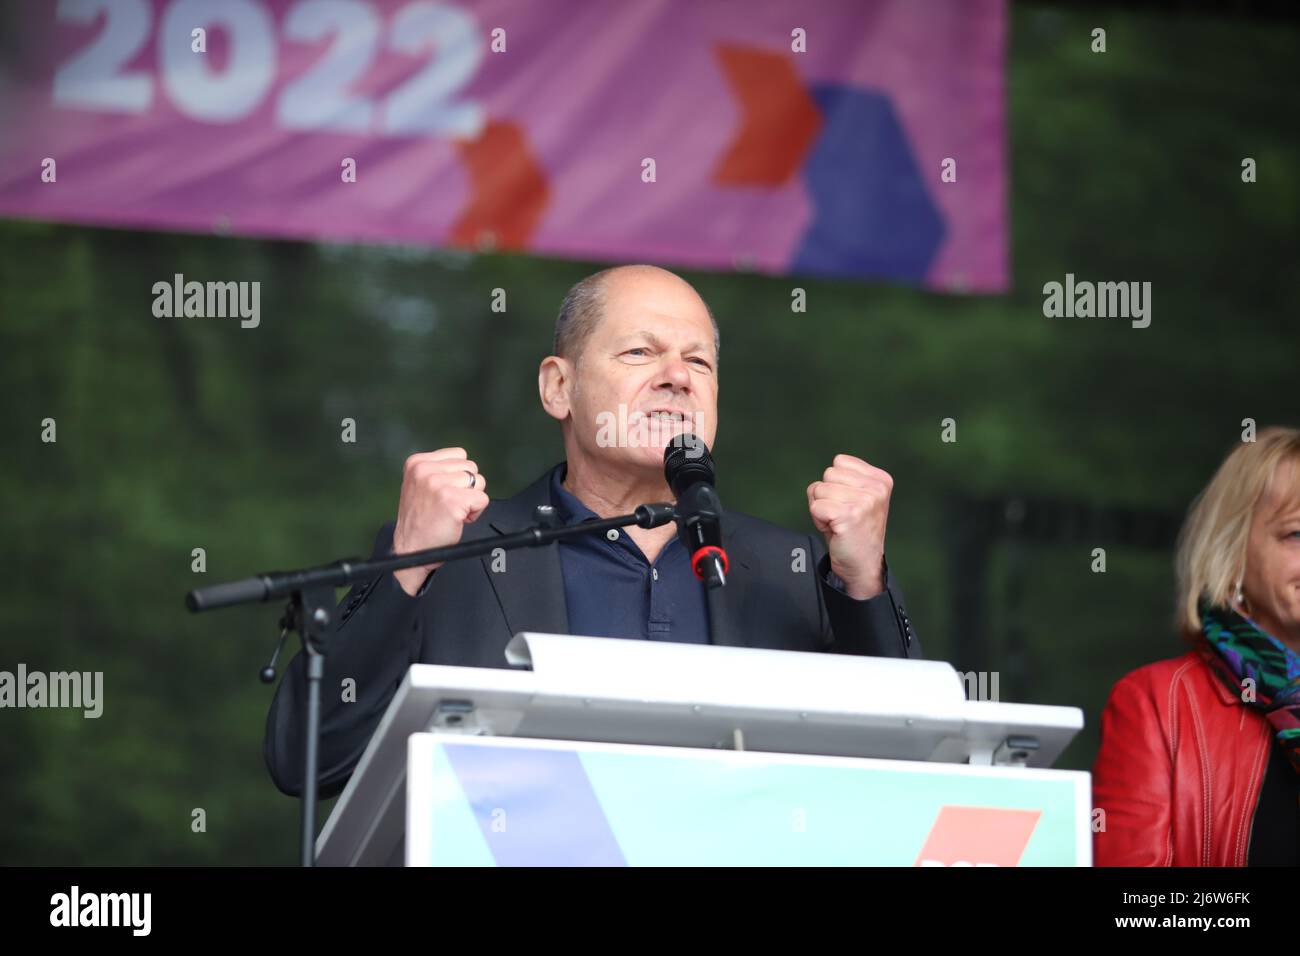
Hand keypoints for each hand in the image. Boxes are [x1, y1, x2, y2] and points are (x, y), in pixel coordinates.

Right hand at [391, 448, 489, 595]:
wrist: (411, 550)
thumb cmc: (419, 521)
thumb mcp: (419, 485)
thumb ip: (438, 470)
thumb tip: (465, 466)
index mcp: (417, 462)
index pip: (459, 455)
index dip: (458, 476)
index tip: (443, 493)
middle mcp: (425, 470)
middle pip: (471, 467)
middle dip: (466, 487)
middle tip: (448, 505)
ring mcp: (438, 484)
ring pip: (479, 482)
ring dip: (471, 499)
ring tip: (452, 512)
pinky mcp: (452, 500)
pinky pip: (482, 499)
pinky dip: (475, 513)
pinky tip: (458, 520)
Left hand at [807, 453, 890, 599]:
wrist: (862, 565)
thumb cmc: (854, 531)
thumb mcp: (857, 498)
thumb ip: (845, 480)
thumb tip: (823, 477)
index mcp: (881, 479)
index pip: (840, 461)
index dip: (835, 483)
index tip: (847, 503)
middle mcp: (876, 488)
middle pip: (828, 474)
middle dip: (826, 495)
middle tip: (841, 516)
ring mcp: (865, 501)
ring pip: (819, 489)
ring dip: (822, 508)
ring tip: (838, 523)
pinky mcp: (850, 515)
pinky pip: (816, 506)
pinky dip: (818, 519)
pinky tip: (834, 529)